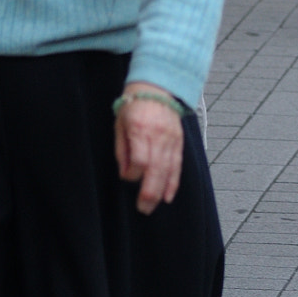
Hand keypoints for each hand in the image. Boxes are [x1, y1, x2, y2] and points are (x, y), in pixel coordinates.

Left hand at [115, 95, 183, 213]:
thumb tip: (125, 175)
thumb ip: (122, 151)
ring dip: (160, 191)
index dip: (133, 173)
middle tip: (143, 208)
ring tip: (152, 206)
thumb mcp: (120, 125)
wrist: (156, 88)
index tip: (127, 177)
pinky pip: (177, 164)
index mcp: (140, 129)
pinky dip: (173, 182)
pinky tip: (168, 195)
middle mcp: (158, 135)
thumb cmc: (133, 106)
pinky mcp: (178, 141)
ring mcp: (170, 138)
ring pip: (168, 169)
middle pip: (155, 168)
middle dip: (149, 192)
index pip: (139, 159)